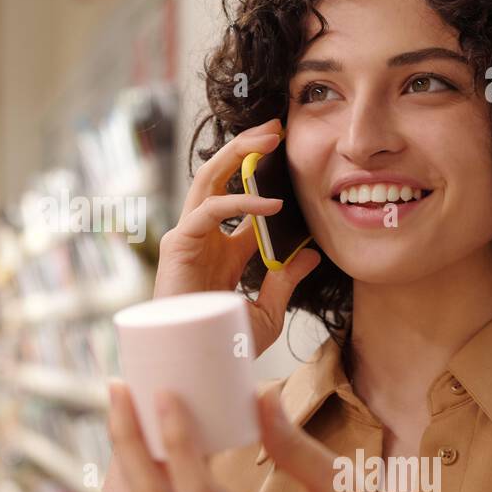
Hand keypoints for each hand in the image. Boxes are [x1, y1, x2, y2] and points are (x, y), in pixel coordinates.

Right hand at [154, 116, 320, 359]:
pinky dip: (240, 202)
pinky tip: (271, 205)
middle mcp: (203, 237)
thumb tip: (312, 255)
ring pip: (208, 179)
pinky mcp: (179, 244)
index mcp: (223, 250)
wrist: (197, 363)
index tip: (291, 157)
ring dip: (237, 154)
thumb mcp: (268, 312)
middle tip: (276, 128)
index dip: (265, 177)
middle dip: (245, 149)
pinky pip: (210, 210)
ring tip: (268, 139)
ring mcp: (188, 237)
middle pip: (220, 178)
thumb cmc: (223, 345)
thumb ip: (286, 282)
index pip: (243, 201)